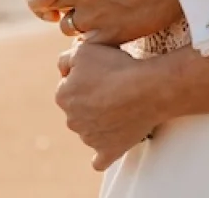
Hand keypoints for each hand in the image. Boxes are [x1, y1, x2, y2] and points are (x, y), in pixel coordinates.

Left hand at [54, 0, 181, 45]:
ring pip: (67, 25)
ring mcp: (92, 14)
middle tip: (79, 4)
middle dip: (63, 3)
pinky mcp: (108, 34)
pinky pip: (87, 44)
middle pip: (53, 1)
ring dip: (77, 23)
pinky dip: (94, 41)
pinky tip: (107, 34)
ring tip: (95, 20)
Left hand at [55, 41, 167, 170]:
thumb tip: (62, 70)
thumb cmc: (116, 67)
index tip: (102, 73)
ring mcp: (89, 138)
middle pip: (78, 108)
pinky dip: (102, 154)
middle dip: (91, 100)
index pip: (68, 85)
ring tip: (122, 107)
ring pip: (89, 129)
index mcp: (63, 96)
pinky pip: (100, 160)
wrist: (145, 90)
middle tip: (113, 88)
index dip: (85, 77)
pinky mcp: (107, 151)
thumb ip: (66, 59)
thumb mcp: (84, 49)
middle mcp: (72, 120)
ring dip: (100, 122)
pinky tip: (107, 148)